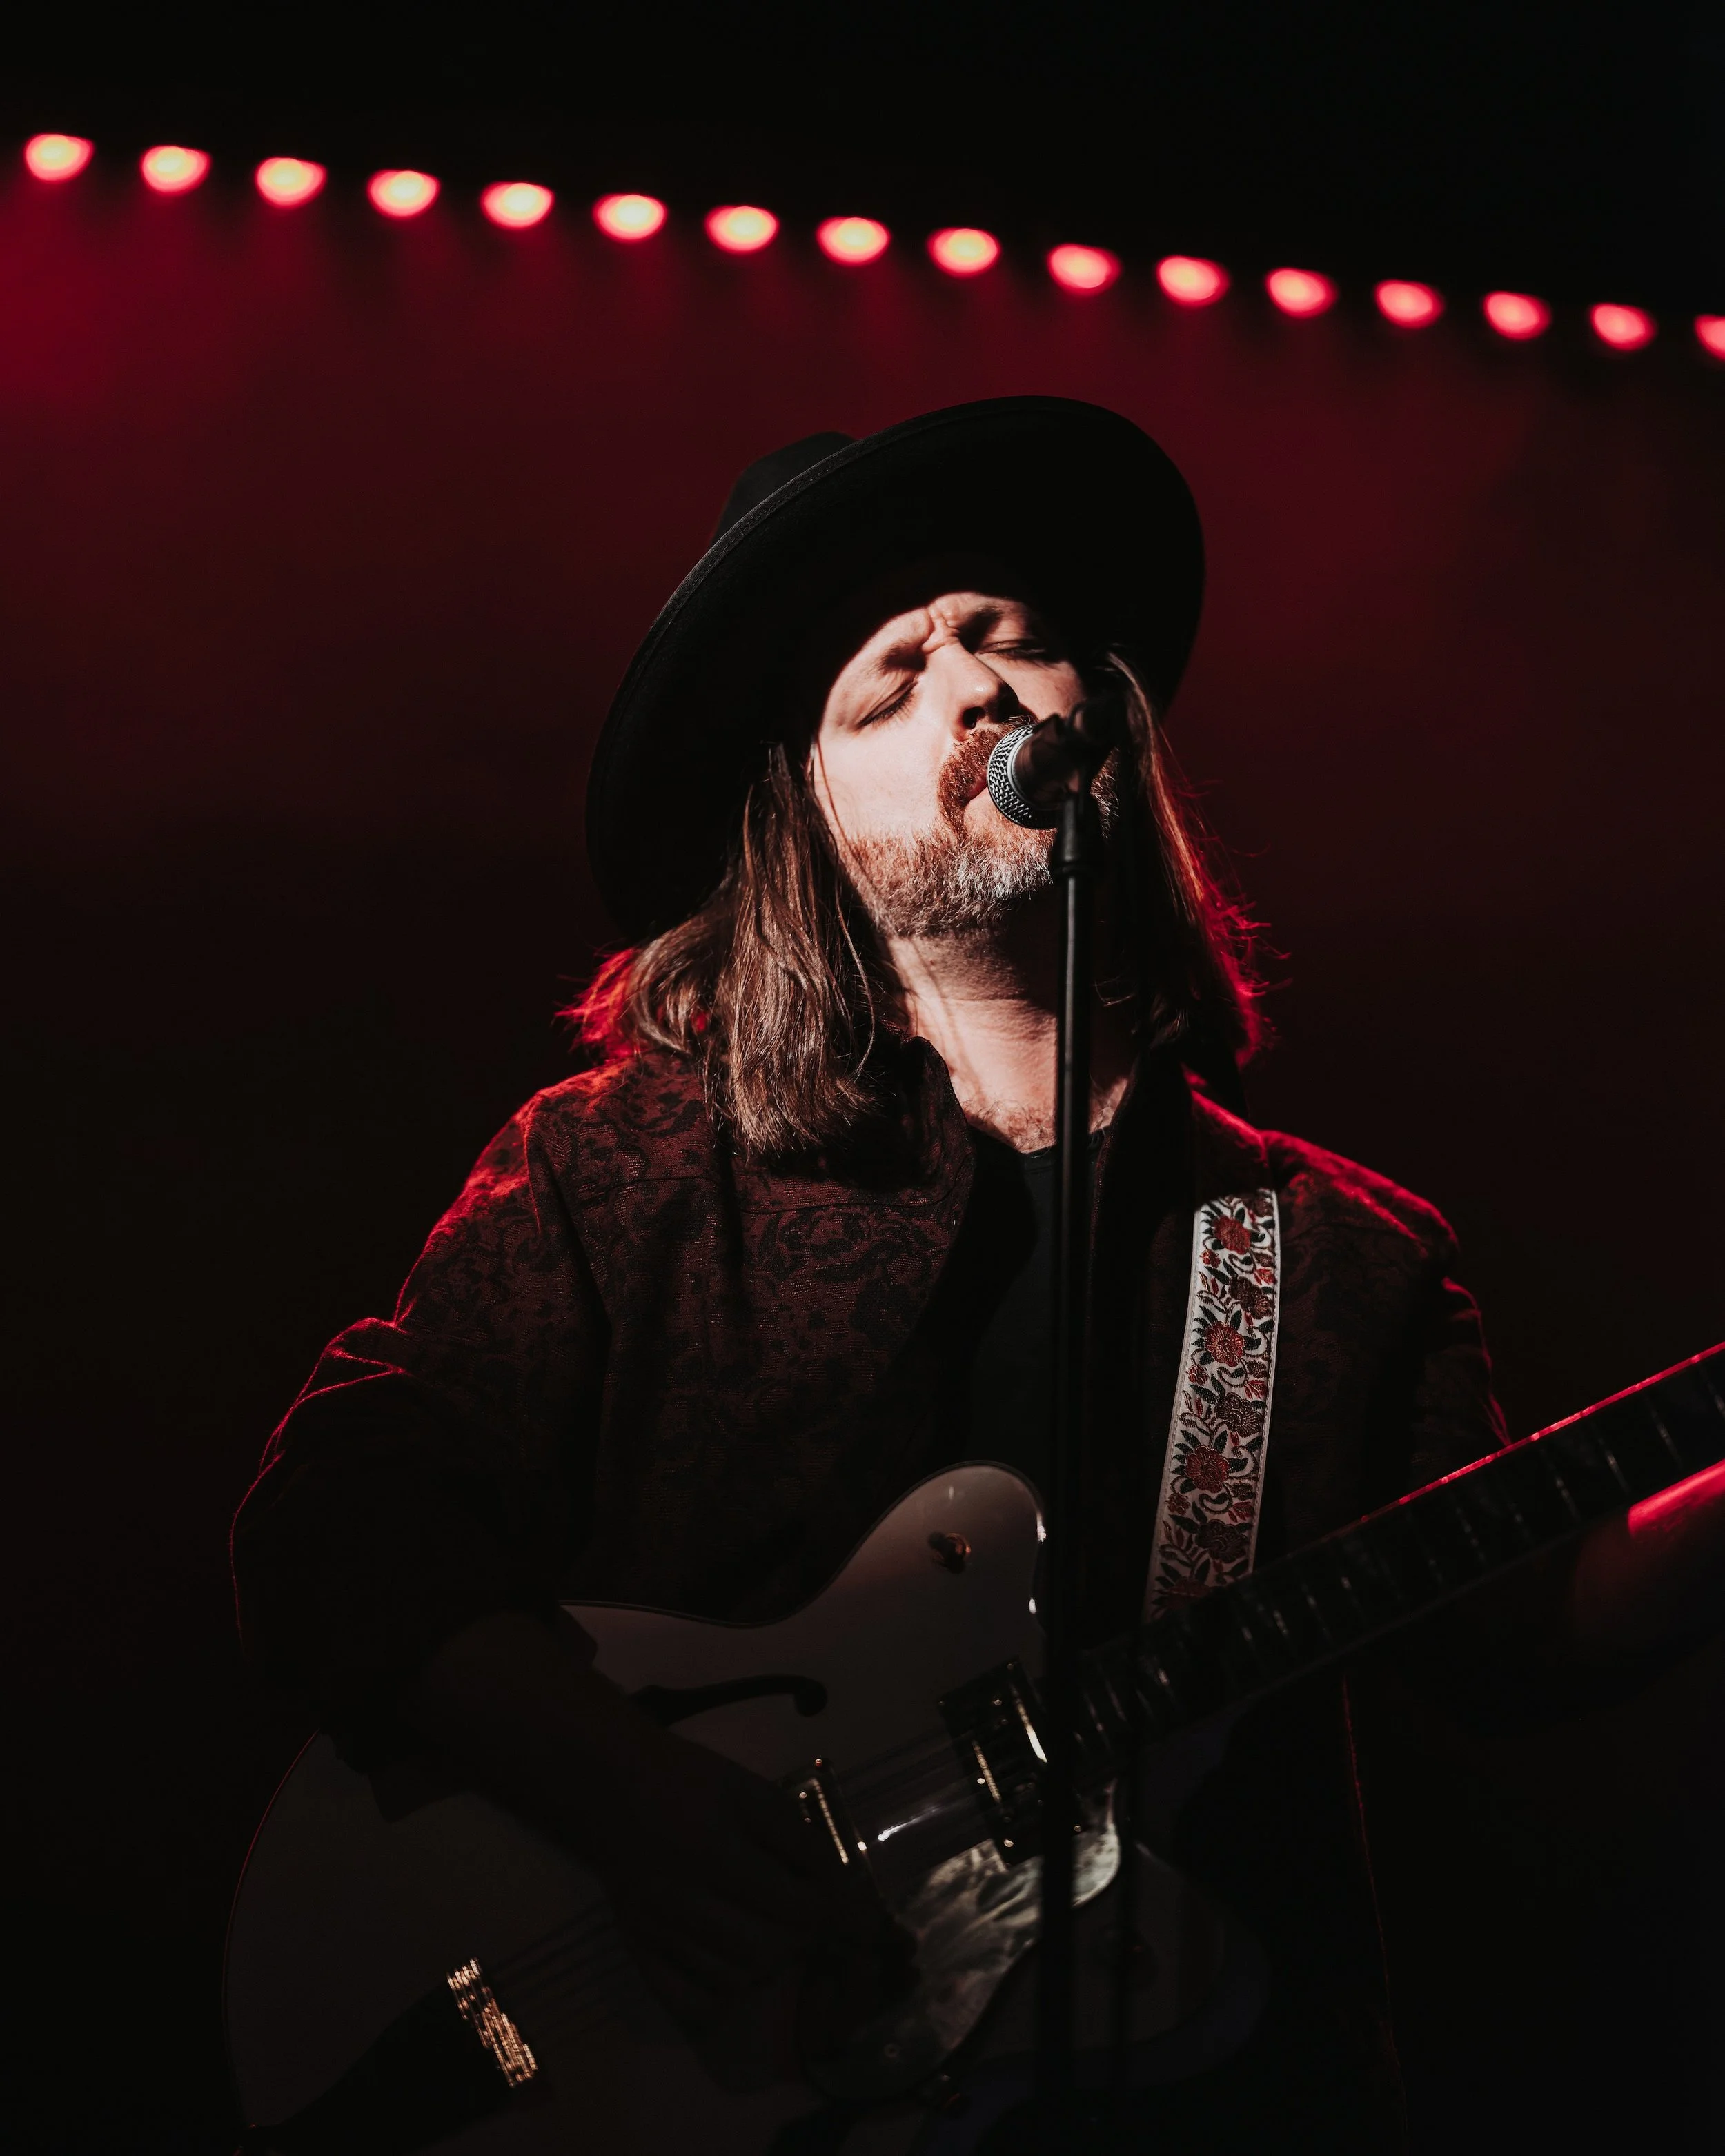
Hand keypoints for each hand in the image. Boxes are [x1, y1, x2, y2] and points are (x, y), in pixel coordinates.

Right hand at [579, 1726, 911, 2077]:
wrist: (611, 1786)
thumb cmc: (687, 1780)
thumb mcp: (749, 1790)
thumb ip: (795, 1836)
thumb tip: (836, 1883)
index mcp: (717, 1855)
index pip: (795, 1907)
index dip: (829, 1907)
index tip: (836, 1898)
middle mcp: (686, 1902)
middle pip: (767, 1949)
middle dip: (799, 1935)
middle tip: (800, 1911)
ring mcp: (658, 1931)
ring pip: (733, 1978)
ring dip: (765, 1963)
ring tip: (767, 1929)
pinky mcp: (637, 1947)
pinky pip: (685, 1999)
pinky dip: (717, 1995)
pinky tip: (730, 1967)